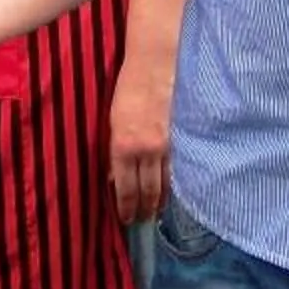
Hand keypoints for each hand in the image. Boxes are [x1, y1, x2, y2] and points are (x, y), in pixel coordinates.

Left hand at [105, 65, 170, 223]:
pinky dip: (171, 184)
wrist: (154, 66)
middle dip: (144, 210)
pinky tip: (169, 193)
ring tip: (155, 214)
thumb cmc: (126, 90)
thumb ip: (112, 151)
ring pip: (164, 184)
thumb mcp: (111, 121)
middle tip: (141, 222)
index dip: (126, 207)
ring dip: (159, 202)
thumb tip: (112, 176)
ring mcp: (165, 146)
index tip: (126, 220)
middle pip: (146, 191)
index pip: (125, 187)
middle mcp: (145, 150)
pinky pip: (174, 169)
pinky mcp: (178, 139)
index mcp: (123, 146)